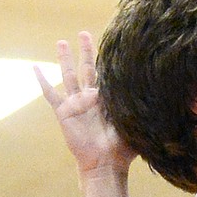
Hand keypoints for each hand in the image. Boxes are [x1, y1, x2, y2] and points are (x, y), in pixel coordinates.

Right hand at [36, 32, 133, 178]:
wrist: (106, 164)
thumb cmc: (123, 149)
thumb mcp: (135, 124)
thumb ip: (140, 109)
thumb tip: (162, 95)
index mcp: (107, 101)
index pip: (107, 75)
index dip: (108, 60)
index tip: (112, 42)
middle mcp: (91, 100)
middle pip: (87, 69)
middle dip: (86, 51)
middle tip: (85, 33)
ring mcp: (76, 104)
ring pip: (68, 76)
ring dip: (65, 59)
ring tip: (61, 42)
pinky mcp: (64, 113)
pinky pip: (50, 94)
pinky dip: (42, 81)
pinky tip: (34, 68)